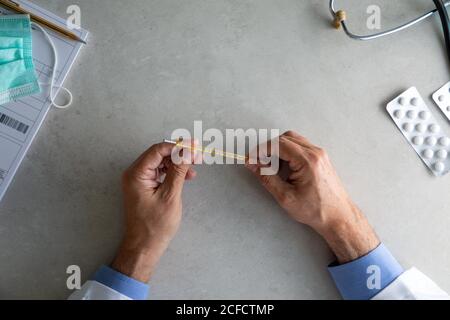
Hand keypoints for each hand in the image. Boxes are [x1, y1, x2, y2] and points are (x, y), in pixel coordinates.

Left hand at [112, 142, 196, 281]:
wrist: (144, 246)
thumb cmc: (155, 225)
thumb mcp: (170, 195)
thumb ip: (179, 170)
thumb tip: (188, 150)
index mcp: (136, 174)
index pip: (158, 150)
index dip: (178, 146)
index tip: (195, 146)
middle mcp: (134, 173)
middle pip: (159, 154)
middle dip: (179, 154)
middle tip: (197, 157)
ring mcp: (138, 180)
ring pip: (160, 162)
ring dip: (177, 163)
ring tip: (193, 169)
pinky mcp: (143, 186)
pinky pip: (159, 172)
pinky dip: (172, 172)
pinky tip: (186, 177)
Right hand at [246, 131, 379, 262]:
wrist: (338, 217)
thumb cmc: (315, 210)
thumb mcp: (285, 197)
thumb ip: (266, 178)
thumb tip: (252, 165)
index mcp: (307, 160)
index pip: (278, 144)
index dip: (261, 150)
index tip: (251, 159)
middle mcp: (315, 152)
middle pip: (285, 138)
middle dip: (268, 149)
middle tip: (259, 164)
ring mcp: (320, 154)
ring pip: (293, 140)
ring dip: (278, 150)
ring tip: (272, 168)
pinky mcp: (321, 158)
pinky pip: (301, 147)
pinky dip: (288, 153)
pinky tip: (285, 168)